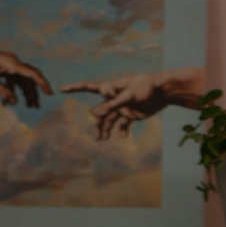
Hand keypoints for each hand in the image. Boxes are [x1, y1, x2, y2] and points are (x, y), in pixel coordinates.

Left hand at [0, 40, 51, 107]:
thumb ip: (1, 91)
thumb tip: (14, 102)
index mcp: (11, 62)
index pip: (32, 73)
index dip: (42, 84)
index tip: (50, 94)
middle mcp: (11, 61)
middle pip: (28, 78)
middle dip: (33, 93)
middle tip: (36, 107)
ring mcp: (6, 64)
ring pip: (20, 80)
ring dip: (23, 93)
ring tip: (28, 107)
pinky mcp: (1, 67)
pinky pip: (11, 80)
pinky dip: (10, 91)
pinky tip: (5, 103)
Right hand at [61, 67, 206, 139]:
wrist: (163, 92)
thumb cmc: (146, 87)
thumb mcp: (128, 96)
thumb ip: (112, 105)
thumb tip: (94, 113)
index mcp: (111, 89)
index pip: (89, 87)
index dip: (75, 88)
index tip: (62, 90)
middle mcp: (114, 98)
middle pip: (100, 111)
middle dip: (97, 122)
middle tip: (97, 135)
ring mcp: (122, 107)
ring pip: (110, 119)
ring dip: (106, 129)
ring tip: (102, 139)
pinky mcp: (131, 114)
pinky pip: (123, 124)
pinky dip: (121, 131)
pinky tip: (121, 137)